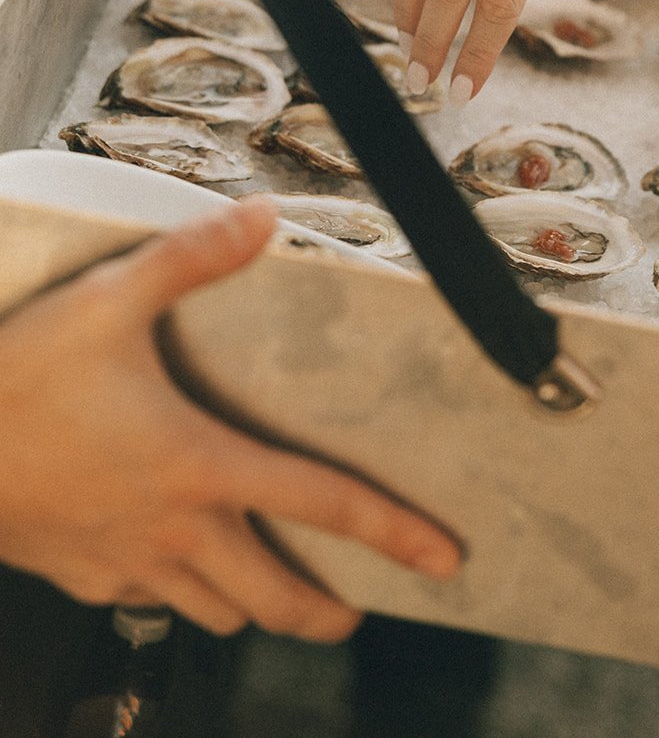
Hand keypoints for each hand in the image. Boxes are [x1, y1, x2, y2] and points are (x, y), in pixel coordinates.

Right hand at [0, 197, 459, 638]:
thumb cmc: (17, 382)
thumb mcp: (109, 300)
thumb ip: (192, 258)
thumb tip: (263, 218)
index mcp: (202, 463)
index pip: (321, 504)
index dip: (393, 532)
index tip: (443, 559)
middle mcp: (176, 527)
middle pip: (275, 594)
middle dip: (326, 610)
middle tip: (358, 612)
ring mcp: (128, 562)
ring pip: (216, 612)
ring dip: (257, 609)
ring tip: (278, 597)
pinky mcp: (84, 575)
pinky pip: (151, 604)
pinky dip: (182, 597)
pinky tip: (179, 574)